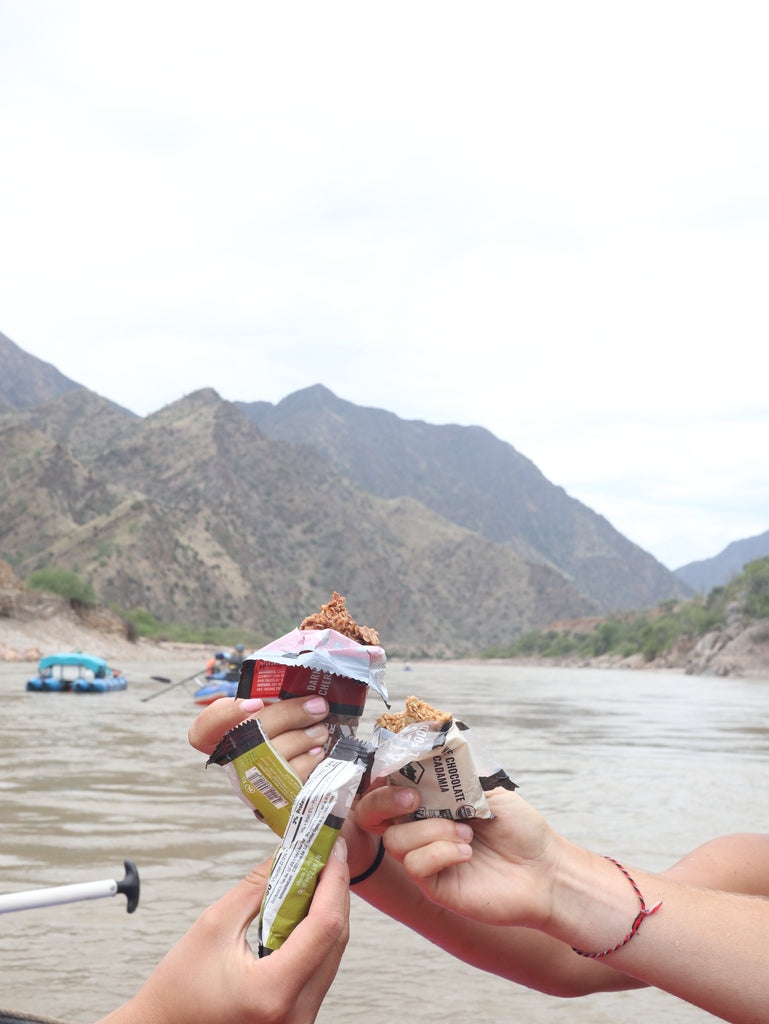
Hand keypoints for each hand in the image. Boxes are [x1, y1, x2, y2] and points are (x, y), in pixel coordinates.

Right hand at [97, 839, 349, 1023]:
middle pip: (336, 939)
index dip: (334, 880)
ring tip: (317, 875)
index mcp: (273, 991)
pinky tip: (308, 910)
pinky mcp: (298, 1018)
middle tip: (328, 854)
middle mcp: (296, 1014)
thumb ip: (257, 887)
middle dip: (335, 890)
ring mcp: (300, 1021)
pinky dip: (317, 936)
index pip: (325, 926)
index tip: (333, 849)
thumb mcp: (214, 926)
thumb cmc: (178, 990)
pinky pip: (320, 969)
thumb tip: (289, 852)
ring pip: (332, 954)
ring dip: (328, 912)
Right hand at [189, 697, 384, 877]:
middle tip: (318, 706)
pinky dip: (310, 764)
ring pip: (274, 761)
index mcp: (221, 740)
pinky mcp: (277, 804)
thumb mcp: (270, 718)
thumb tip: (301, 683)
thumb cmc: (282, 737)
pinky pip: (293, 784)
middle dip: (288, 716)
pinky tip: (320, 752)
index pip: (202, 731)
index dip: (225, 715)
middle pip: (249, 738)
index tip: (256, 703)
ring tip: (322, 729)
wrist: (300, 784)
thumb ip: (274, 701)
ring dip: (303, 740)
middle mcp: (232, 765)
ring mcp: (252, 787)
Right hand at [356, 786, 558, 927]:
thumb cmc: (518, 827)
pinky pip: (415, 865)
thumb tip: (425, 745)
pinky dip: (440, 852)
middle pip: (373, 816)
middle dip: (384, 801)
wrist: (544, 868)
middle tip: (414, 797)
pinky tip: (467, 853)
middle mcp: (421, 829)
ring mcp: (425, 858)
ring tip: (466, 833)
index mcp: (429, 803)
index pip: (387, 788)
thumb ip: (452, 772)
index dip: (382, 778)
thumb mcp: (484, 788)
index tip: (401, 771)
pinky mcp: (434, 886)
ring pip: (395, 840)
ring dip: (431, 830)